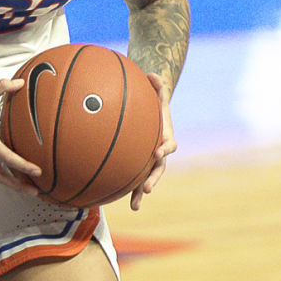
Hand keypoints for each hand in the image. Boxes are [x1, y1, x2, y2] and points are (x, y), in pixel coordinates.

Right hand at [0, 78, 41, 193]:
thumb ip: (2, 87)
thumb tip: (20, 83)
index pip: (7, 158)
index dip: (24, 166)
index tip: (37, 172)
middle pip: (0, 175)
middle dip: (17, 185)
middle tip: (33, 192)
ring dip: (8, 181)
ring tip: (22, 186)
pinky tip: (4, 171)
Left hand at [127, 73, 175, 209]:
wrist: (151, 111)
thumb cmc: (153, 101)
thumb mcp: (156, 92)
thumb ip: (157, 85)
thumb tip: (154, 74)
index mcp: (165, 135)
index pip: (168, 144)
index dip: (164, 148)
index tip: (158, 152)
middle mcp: (159, 151)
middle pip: (158, 168)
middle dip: (153, 179)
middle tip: (146, 188)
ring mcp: (148, 160)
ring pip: (146, 178)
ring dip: (140, 192)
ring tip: (134, 206)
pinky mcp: (137, 164)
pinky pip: (131, 177)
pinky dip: (125, 189)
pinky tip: (112, 199)